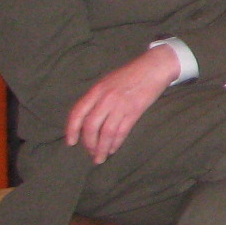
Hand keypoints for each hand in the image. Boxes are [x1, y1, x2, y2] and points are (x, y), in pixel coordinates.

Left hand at [65, 45, 180, 163]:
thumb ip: (97, 97)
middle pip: (91, 126)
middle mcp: (105, 99)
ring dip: (101, 148)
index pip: (78, 113)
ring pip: (106, 132)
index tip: (71, 142)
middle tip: (90, 153)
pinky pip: (122, 131)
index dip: (71, 129)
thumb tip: (88, 117)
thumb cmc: (131, 73)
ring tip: (100, 157)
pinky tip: (113, 149)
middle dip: (88, 143)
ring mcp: (120, 105)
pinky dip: (116, 143)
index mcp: (96, 90)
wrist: (155, 66)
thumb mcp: (108, 81)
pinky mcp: (134, 111)